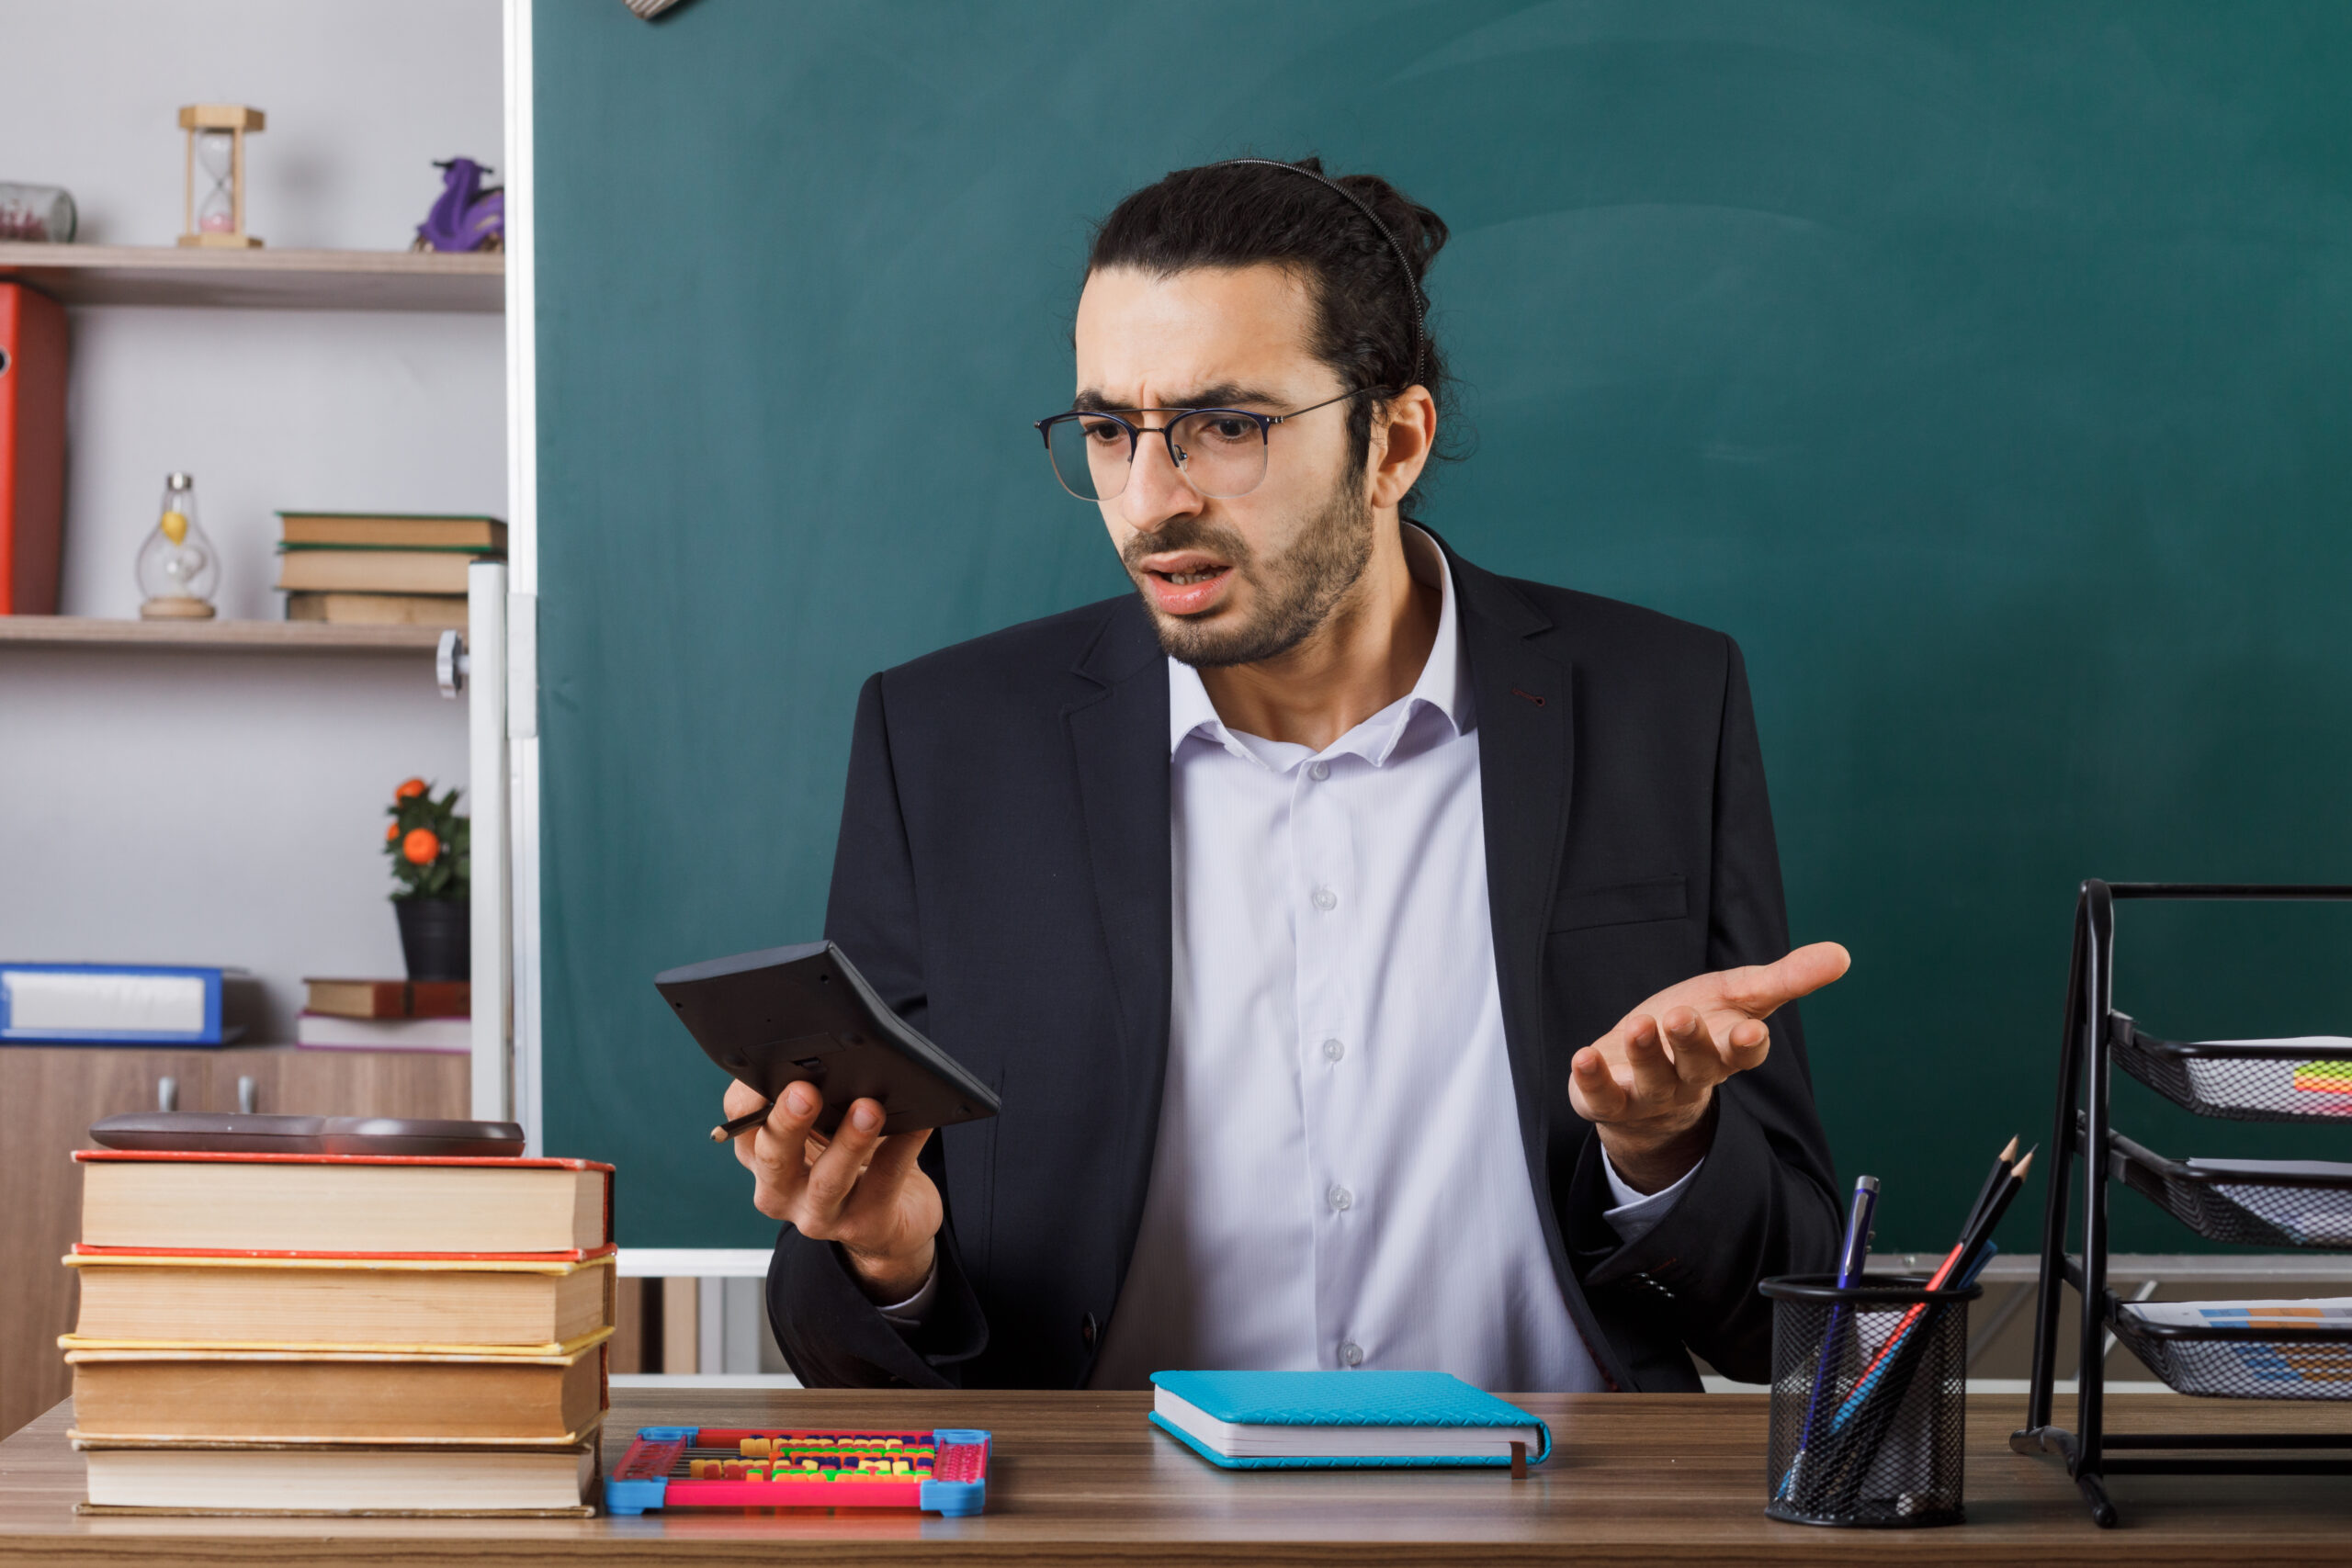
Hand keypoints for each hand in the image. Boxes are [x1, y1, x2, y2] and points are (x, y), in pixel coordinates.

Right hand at [726, 1079, 940, 1303]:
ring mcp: (820, 1214)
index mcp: (763, 1158)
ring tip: (868, 1110)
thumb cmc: (852, 1163)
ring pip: (828, 1179)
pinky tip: (917, 1125)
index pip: (740, 1125)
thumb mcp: (823, 1129)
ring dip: (848, 1142)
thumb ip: (815, 1100)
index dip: (749, 1099)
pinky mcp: (864, 1225)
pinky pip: (884, 1182)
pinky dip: (902, 1148)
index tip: (768, 1070)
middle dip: (788, 1122)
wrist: (893, 1220)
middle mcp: (781, 1192)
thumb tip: (834, 1056)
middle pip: (773, 1157)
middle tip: (805, 1092)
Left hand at [1569, 942, 1850, 1192]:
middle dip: (1690, 1043)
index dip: (1746, 1046)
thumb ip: (1786, 979)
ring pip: (1653, 1078)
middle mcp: (1690, 1077)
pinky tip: (1583, 1056)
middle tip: (1680, 1017)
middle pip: (1697, 1065)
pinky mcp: (1607, 1099)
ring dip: (1646, 1054)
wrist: (1641, 1083)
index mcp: (1724, 1052)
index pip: (1743, 1054)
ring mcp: (1649, 1092)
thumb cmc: (1696, 1030)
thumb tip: (1842, 954)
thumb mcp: (1739, 998)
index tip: (1750, 1031)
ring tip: (1639, 1026)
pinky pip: (1600, 1095)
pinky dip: (1591, 1078)